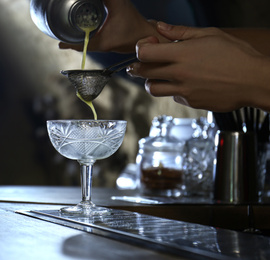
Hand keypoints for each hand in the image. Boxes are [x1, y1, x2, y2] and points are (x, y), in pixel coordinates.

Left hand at [59, 0, 167, 52]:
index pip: (79, 45)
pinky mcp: (110, 42)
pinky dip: (88, 36)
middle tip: (61, 34)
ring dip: (79, 38)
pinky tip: (87, 28)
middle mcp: (102, 47)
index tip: (59, 43)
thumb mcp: (119, 6)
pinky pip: (95, 40)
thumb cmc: (136, 25)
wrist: (150, 35)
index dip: (68, 44)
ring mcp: (106, 46)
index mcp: (101, 43)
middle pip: (81, 45)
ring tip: (70, 32)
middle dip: (71, 40)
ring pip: (88, 43)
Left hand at [127, 22, 269, 111]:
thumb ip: (181, 31)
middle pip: (144, 72)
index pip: (145, 53)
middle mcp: (179, 73)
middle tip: (139, 64)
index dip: (141, 48)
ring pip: (152, 89)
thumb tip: (160, 27)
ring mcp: (184, 90)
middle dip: (137, 67)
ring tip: (158, 76)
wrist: (254, 81)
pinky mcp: (190, 102)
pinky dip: (173, 90)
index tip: (148, 46)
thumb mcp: (210, 35)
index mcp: (182, 54)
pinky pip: (173, 97)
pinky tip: (184, 83)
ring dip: (151, 81)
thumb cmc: (236, 55)